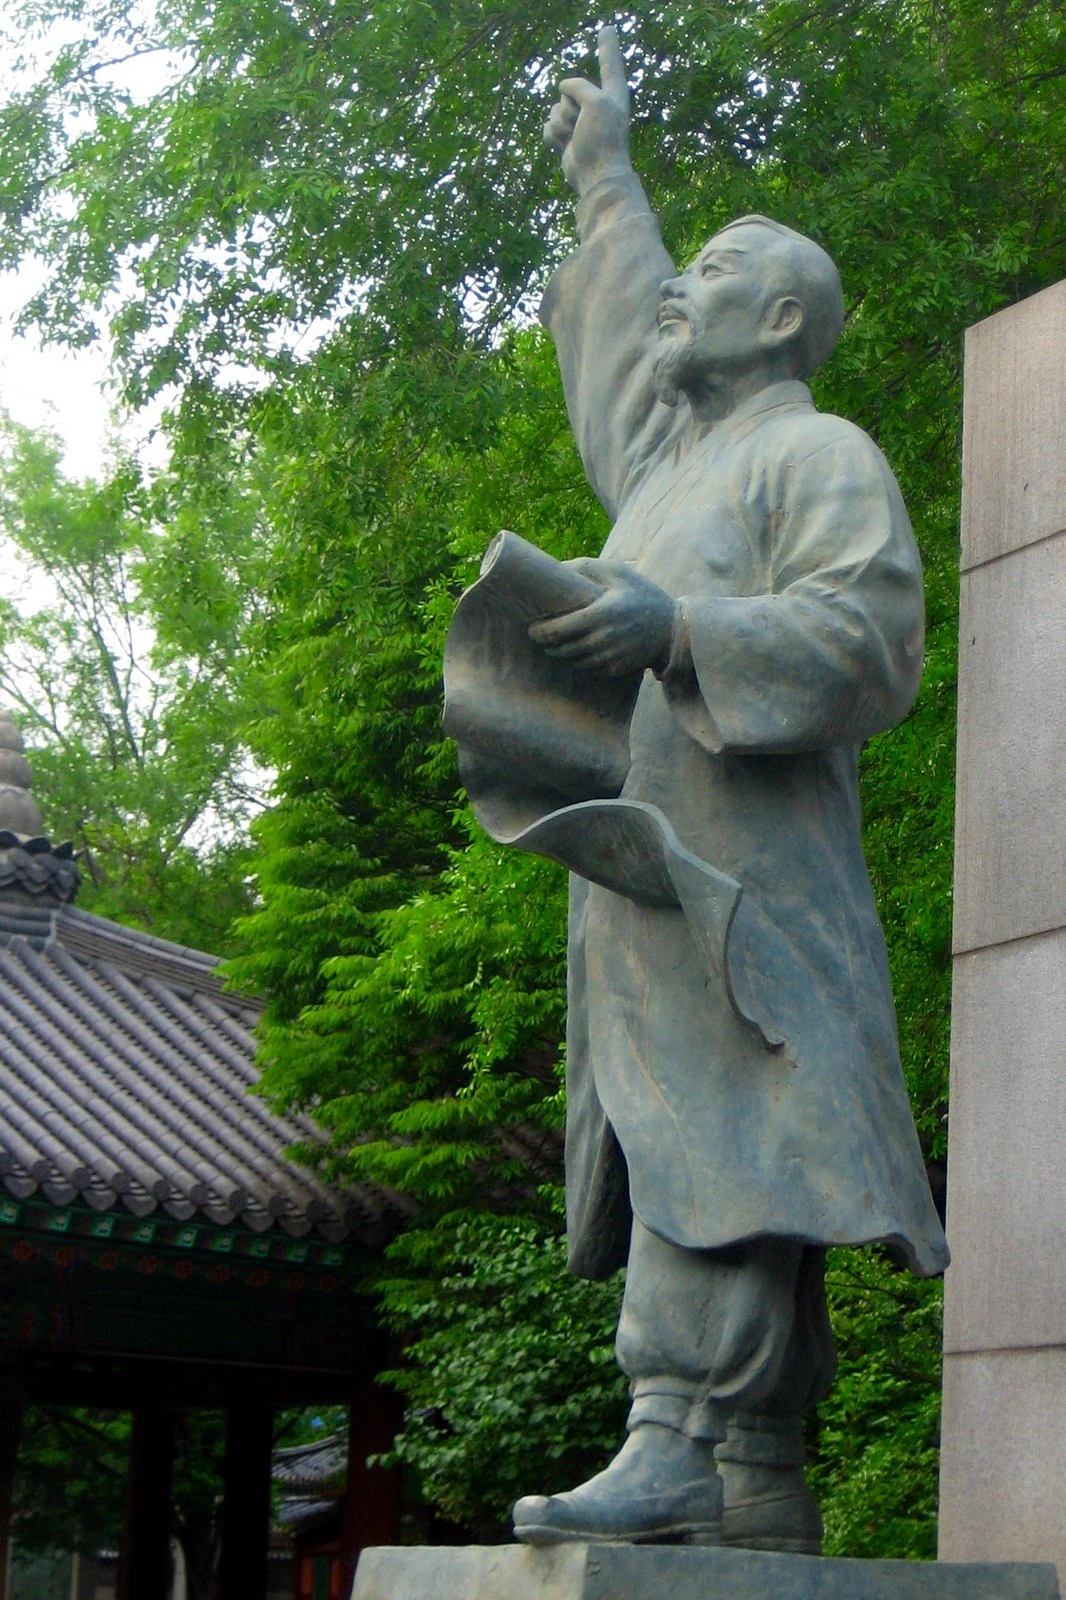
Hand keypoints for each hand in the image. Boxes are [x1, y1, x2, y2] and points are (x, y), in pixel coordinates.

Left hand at [529, 558, 676, 676]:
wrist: (672, 627)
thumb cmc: (641, 593)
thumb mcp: (616, 571)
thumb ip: (584, 567)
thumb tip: (554, 568)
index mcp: (601, 614)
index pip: (559, 630)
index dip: (540, 632)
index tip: (531, 628)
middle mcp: (604, 639)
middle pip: (562, 649)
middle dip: (547, 644)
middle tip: (539, 636)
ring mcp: (610, 657)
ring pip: (573, 661)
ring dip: (560, 654)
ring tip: (555, 644)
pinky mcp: (615, 669)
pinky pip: (588, 669)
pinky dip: (579, 661)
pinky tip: (576, 651)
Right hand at [543, 25, 631, 195]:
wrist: (595, 175)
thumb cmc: (603, 139)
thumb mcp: (596, 102)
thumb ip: (578, 86)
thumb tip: (562, 89)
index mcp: (612, 94)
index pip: (610, 63)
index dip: (608, 47)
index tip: (608, 29)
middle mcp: (597, 105)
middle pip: (569, 90)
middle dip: (569, 107)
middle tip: (584, 126)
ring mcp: (580, 122)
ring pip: (555, 109)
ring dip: (561, 124)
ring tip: (576, 139)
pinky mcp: (566, 139)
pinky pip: (549, 127)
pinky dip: (553, 136)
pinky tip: (564, 147)